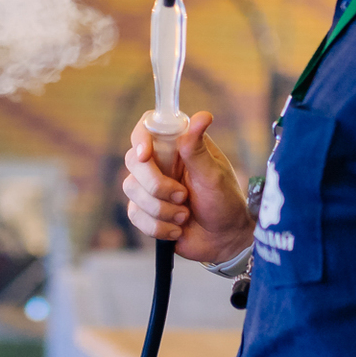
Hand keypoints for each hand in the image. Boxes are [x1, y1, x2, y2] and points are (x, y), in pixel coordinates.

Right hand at [122, 111, 253, 263]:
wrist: (223, 240)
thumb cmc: (225, 203)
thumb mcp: (213, 175)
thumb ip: (198, 149)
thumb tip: (202, 115)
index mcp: (178, 146)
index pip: (148, 127)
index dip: (140, 137)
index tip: (146, 155)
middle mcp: (161, 163)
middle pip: (133, 160)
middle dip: (155, 184)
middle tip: (182, 196)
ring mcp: (150, 187)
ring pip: (131, 188)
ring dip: (160, 209)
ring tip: (185, 216)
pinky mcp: (145, 210)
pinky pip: (134, 214)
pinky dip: (157, 226)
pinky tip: (177, 230)